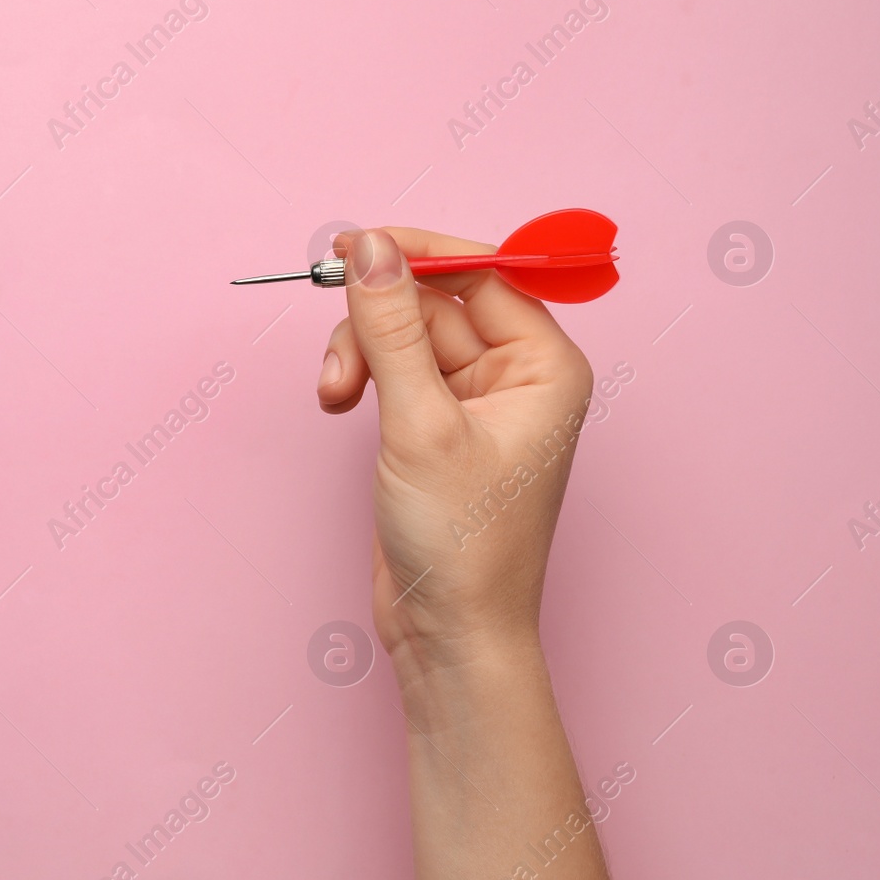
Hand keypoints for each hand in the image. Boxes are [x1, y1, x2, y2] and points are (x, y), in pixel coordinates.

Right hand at [316, 227, 593, 695]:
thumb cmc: (463, 545)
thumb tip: (369, 247)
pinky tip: (339, 406)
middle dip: (374, 323)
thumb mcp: (418, 423)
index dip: (416, 253)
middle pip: (432, 302)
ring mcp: (473, 403)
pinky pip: (392, 372)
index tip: (352, 246)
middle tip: (337, 358)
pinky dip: (360, 379)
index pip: (481, 272)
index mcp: (545, 366)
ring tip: (334, 398)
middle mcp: (516, 376)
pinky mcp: (433, 428)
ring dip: (359, 354)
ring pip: (402, 336)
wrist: (449, 634)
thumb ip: (390, 327)